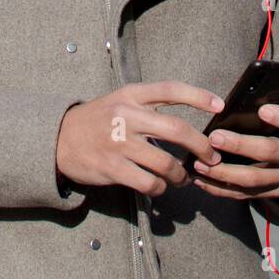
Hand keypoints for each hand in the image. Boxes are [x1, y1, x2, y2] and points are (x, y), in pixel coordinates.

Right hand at [56, 80, 224, 196]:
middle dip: (202, 147)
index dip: (198, 96)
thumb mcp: (120, 101)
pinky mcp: (112, 168)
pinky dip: (160, 188)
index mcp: (131, 95)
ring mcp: (119, 143)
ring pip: (167, 163)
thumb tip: (189, 125)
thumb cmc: (98, 120)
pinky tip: (159, 186)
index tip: (219, 106)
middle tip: (212, 157)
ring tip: (183, 178)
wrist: (59, 139)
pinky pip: (149, 183)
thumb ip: (149, 107)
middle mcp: (127, 116)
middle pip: (178, 130)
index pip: (171, 89)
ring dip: (181, 175)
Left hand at [190, 103, 278, 200]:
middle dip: (240, 146)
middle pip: (271, 152)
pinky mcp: (277, 193)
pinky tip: (202, 180)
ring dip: (225, 172)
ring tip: (200, 163)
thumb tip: (248, 94)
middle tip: (214, 137)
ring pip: (255, 179)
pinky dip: (222, 189)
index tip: (262, 110)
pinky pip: (247, 194)